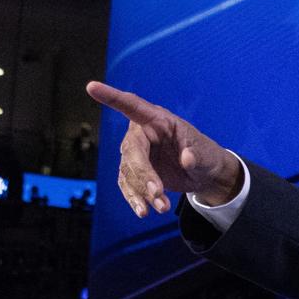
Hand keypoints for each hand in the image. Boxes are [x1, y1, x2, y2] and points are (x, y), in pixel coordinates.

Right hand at [86, 79, 240, 217]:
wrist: (205, 175)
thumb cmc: (206, 155)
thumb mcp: (206, 154)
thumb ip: (196, 155)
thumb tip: (187, 159)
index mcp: (158, 120)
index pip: (132, 105)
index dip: (112, 97)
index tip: (92, 87)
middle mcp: (143, 134)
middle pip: (131, 151)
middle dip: (143, 174)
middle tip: (158, 193)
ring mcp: (137, 154)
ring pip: (128, 173)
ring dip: (142, 192)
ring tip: (162, 208)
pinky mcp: (135, 173)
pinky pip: (128, 186)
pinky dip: (135, 200)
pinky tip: (144, 211)